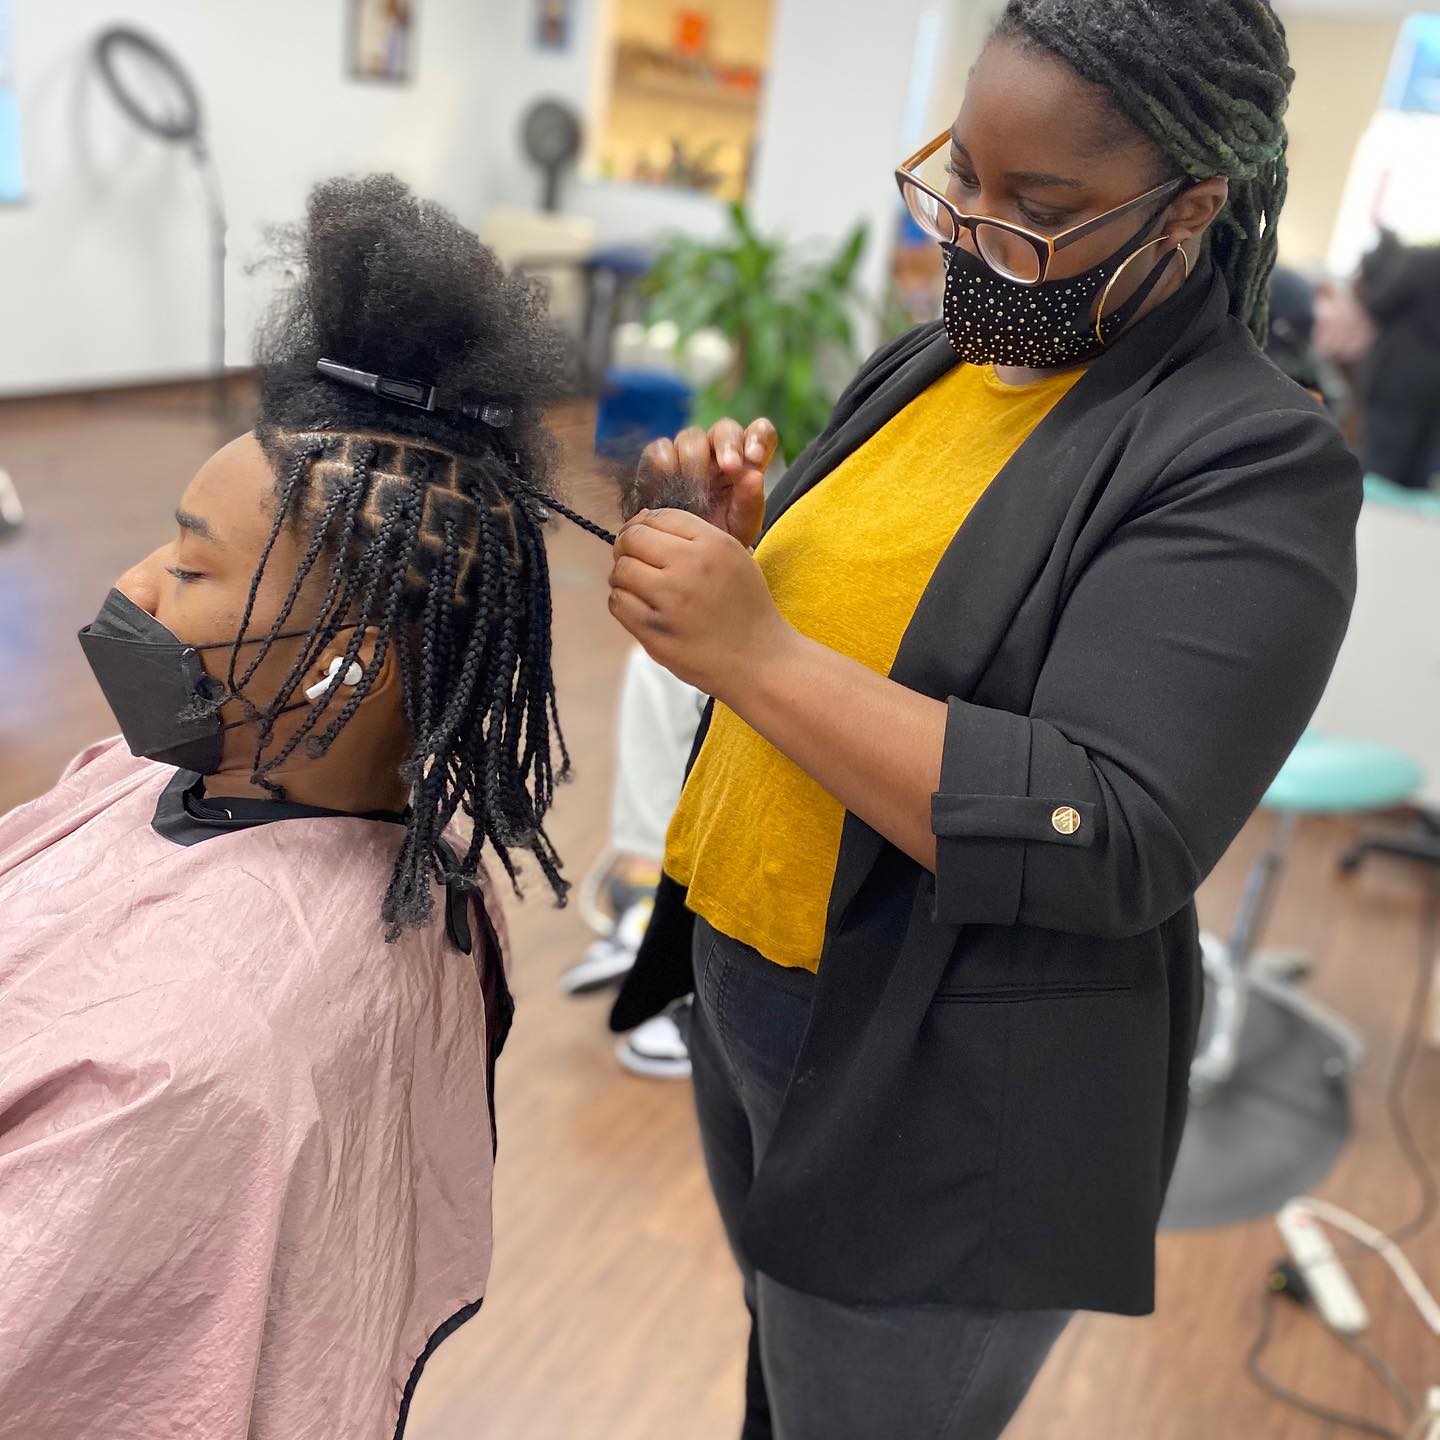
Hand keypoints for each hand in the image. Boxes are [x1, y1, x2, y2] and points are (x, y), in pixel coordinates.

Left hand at [608, 507, 793, 700]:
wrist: (758, 659)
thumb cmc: (745, 609)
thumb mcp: (734, 556)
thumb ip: (692, 535)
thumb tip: (642, 518)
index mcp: (712, 544)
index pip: (659, 516)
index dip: (645, 524)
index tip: (645, 539)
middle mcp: (689, 567)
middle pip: (633, 539)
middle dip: (628, 546)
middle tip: (636, 560)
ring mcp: (669, 600)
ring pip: (620, 571)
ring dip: (624, 577)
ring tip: (642, 587)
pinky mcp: (653, 630)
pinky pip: (617, 602)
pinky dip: (623, 602)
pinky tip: (642, 607)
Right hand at [624, 418, 778, 547]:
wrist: (688, 556)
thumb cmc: (722, 536)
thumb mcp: (743, 525)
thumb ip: (751, 501)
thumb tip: (754, 476)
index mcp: (746, 461)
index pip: (760, 432)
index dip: (759, 437)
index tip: (755, 456)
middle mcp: (718, 450)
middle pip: (724, 429)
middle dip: (728, 445)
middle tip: (730, 467)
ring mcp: (687, 452)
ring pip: (691, 437)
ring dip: (695, 460)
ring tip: (696, 489)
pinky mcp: (659, 460)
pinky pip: (660, 449)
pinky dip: (664, 462)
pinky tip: (669, 479)